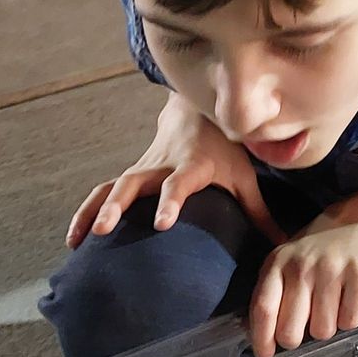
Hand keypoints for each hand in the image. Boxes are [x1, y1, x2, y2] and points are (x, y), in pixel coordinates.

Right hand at [66, 92, 286, 245]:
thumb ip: (260, 211)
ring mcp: (143, 168)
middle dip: (116, 205)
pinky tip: (74, 238)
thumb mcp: (245, 175)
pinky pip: (104, 190)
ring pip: (111, 186)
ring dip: (94, 210)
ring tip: (78, 240)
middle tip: (104, 230)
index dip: (170, 200)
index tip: (160, 222)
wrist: (198, 111)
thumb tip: (283, 245)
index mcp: (191, 164)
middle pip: (133, 183)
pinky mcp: (132, 173)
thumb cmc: (226, 148)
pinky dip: (87, 211)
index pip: (179, 183)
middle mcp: (162, 165)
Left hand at [248, 213, 357, 356]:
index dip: (262, 338)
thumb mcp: (294, 256)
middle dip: (299, 338)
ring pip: (323, 331)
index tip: (266, 355)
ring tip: (336, 299)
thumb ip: (277, 289)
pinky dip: (352, 316)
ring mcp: (331, 269)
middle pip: (290, 331)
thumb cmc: (328, 242)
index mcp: (279, 261)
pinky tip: (353, 295)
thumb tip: (260, 333)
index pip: (263, 308)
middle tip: (309, 324)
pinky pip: (350, 321)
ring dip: (331, 324)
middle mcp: (302, 265)